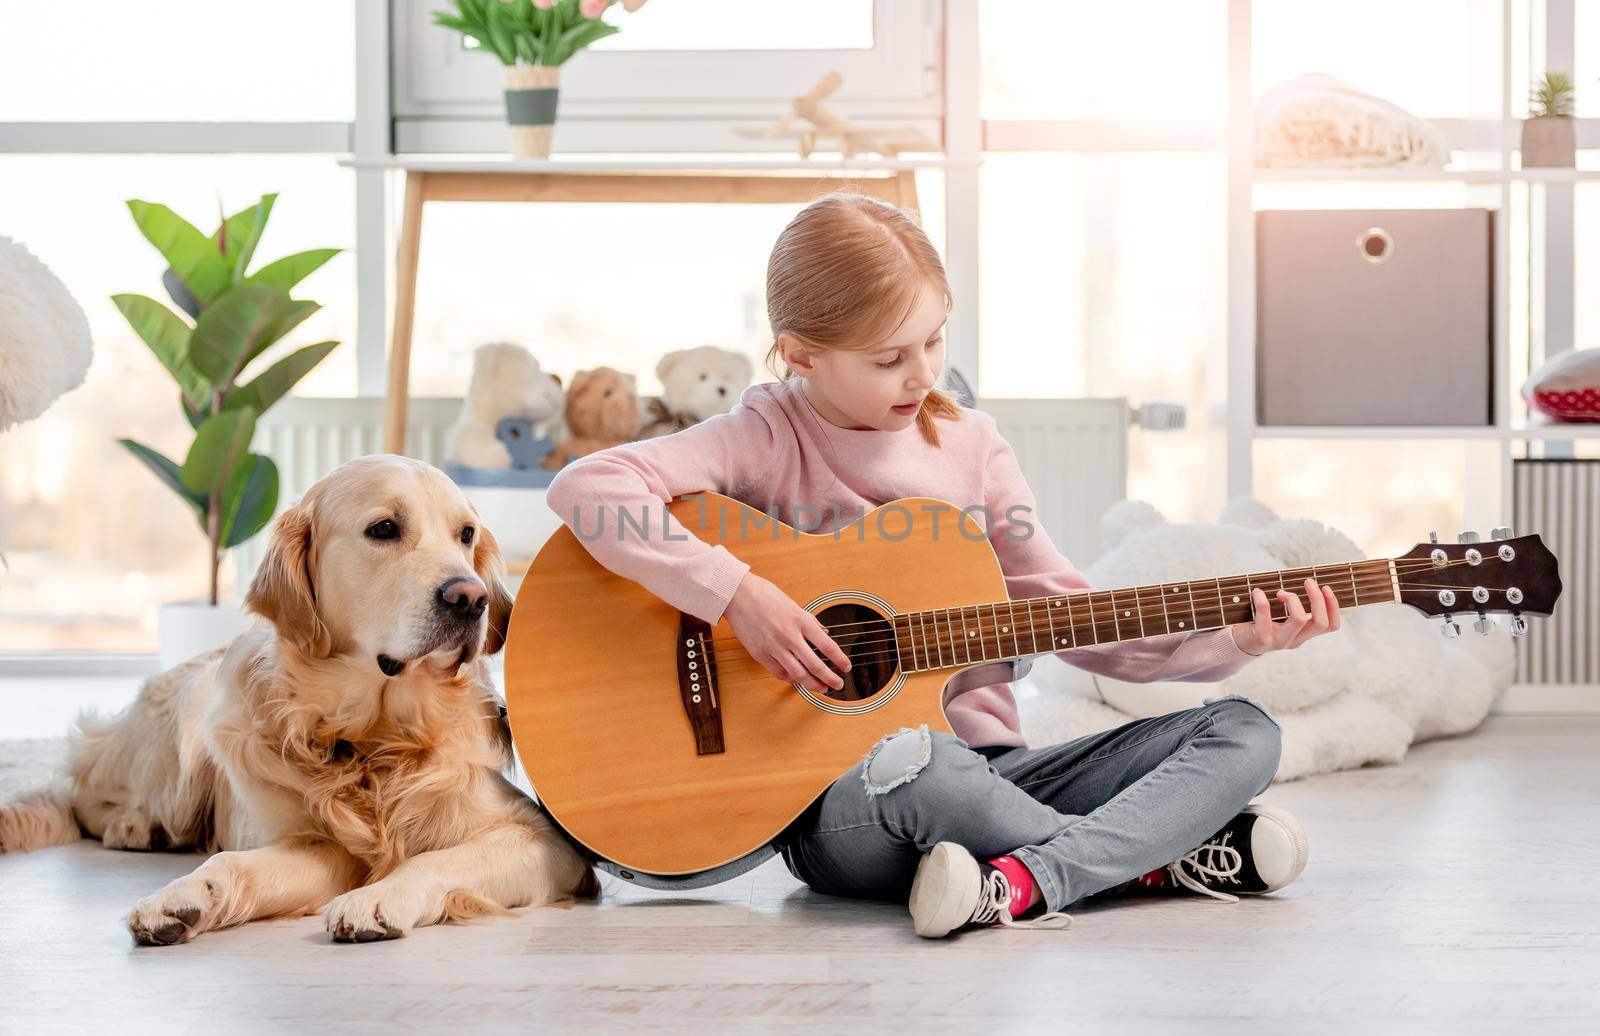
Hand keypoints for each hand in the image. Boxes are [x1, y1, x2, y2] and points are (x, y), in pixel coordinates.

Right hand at [723, 573, 851, 693]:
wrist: (738, 594)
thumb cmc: (764, 595)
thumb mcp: (794, 605)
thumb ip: (810, 622)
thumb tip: (825, 635)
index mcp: (801, 620)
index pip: (828, 647)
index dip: (840, 660)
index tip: (846, 667)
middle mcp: (790, 636)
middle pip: (816, 666)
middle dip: (831, 679)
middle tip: (838, 684)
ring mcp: (774, 647)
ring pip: (798, 675)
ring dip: (813, 685)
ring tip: (821, 688)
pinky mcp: (760, 654)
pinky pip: (779, 673)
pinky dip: (790, 679)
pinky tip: (796, 679)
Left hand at [1231, 577, 1340, 655]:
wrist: (1239, 643)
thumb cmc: (1262, 623)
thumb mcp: (1283, 617)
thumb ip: (1295, 605)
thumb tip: (1305, 580)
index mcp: (1304, 634)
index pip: (1331, 626)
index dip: (1333, 606)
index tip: (1326, 588)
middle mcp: (1296, 640)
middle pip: (1320, 622)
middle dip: (1317, 598)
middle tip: (1308, 581)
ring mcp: (1280, 641)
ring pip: (1299, 620)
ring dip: (1293, 599)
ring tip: (1280, 592)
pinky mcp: (1262, 638)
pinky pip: (1266, 616)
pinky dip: (1262, 600)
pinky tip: (1257, 592)